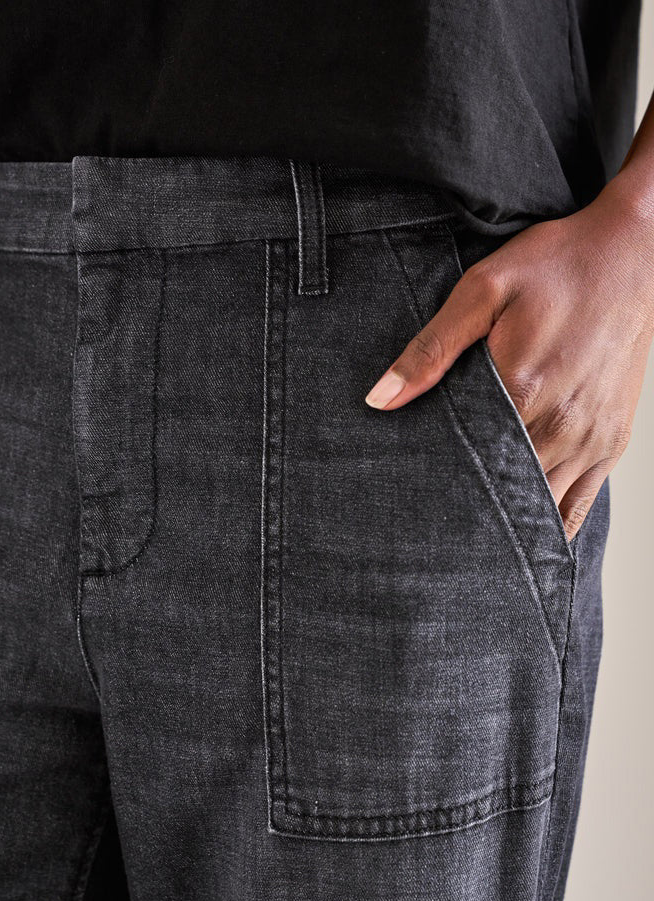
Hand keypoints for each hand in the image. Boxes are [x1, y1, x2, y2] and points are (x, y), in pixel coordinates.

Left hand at [365, 176, 653, 539]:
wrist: (634, 252)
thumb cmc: (555, 265)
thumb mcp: (482, 289)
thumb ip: (430, 348)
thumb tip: (380, 399)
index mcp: (523, 388)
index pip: (468, 461)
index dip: (438, 484)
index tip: (410, 502)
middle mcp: (562, 423)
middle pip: (502, 491)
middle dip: (466, 509)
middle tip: (428, 530)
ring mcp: (592, 438)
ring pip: (540, 505)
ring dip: (506, 522)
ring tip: (467, 541)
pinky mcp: (612, 441)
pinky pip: (579, 503)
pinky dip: (551, 524)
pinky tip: (524, 539)